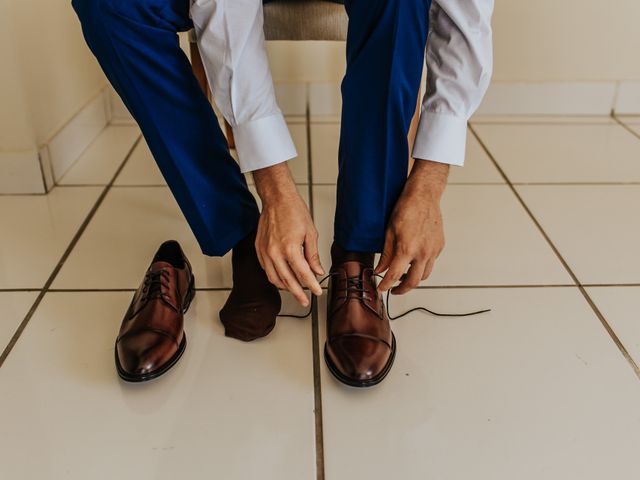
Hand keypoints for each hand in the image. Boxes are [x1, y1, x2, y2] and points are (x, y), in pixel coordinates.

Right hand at [253, 163, 323, 306]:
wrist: (277, 198)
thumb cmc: (293, 211)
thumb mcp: (310, 233)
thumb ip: (313, 255)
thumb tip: (317, 271)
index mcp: (290, 248)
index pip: (303, 274)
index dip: (312, 286)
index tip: (317, 292)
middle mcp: (275, 252)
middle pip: (287, 281)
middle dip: (298, 293)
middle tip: (305, 301)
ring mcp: (264, 251)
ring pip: (274, 278)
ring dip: (285, 288)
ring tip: (295, 292)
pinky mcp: (258, 249)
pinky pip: (266, 269)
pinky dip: (275, 277)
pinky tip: (283, 279)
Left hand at [375, 160, 448, 294]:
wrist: (424, 195)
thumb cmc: (406, 208)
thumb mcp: (389, 231)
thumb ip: (386, 254)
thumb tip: (381, 269)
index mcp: (408, 249)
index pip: (394, 275)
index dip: (386, 285)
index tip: (381, 289)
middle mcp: (423, 252)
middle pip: (413, 282)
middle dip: (402, 289)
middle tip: (393, 290)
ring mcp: (433, 250)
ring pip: (424, 274)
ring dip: (413, 279)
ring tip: (403, 275)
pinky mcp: (439, 246)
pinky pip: (431, 262)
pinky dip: (422, 266)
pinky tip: (414, 260)